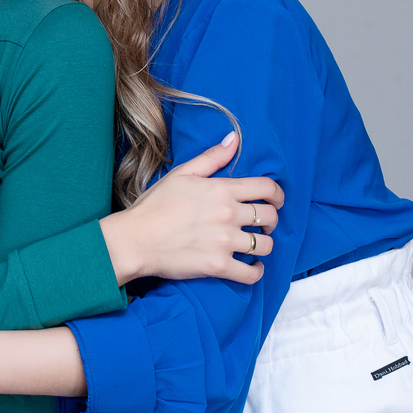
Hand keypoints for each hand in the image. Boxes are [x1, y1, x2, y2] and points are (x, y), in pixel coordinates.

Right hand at [101, 131, 283, 284]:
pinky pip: (251, 274)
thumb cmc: (154, 206)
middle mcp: (227, 215)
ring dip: (263, 245)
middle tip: (261, 224)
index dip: (277, 194)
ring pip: (265, 245)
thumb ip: (211, 157)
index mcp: (221, 190)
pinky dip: (255, 272)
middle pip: (270, 217)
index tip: (275, 201)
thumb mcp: (181, 174)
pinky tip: (251, 267)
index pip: (267, 188)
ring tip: (254, 245)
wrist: (135, 239)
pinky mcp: (218, 266)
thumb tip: (235, 138)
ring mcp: (224, 242)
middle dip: (270, 220)